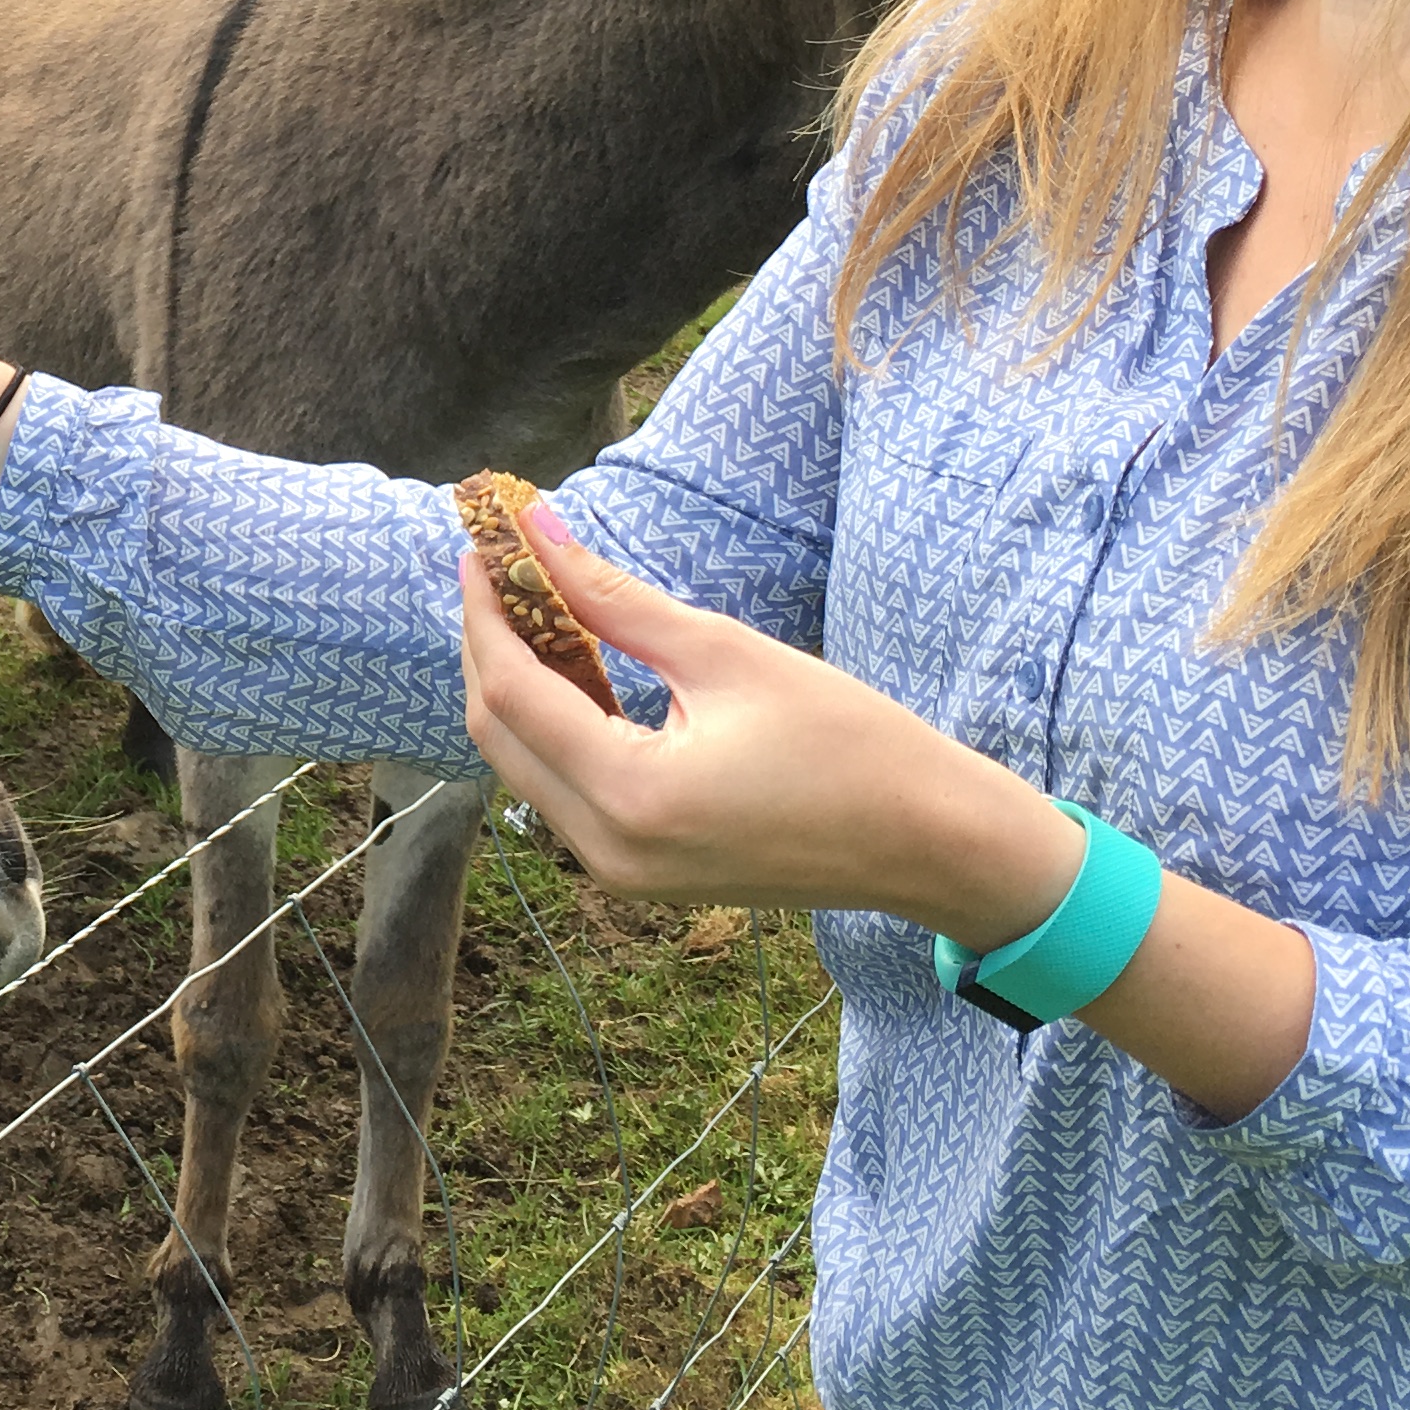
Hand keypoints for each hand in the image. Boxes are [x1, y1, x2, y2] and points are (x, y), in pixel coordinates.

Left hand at [457, 503, 1078, 939]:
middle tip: (498, 570)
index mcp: (630, 796)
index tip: (481, 546)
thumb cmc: (848, 740)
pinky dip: (557, 729)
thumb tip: (539, 533)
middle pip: (500, 735)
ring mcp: (620, 873)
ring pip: (525, 767)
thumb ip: (617, 599)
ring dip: (518, 686)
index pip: (512, 693)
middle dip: (488, 646)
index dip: (485, 613)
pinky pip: (566, 792)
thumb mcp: (725, 654)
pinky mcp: (640, 875)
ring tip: (534, 606)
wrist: (928, 842)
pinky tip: (577, 668)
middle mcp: (607, 850)